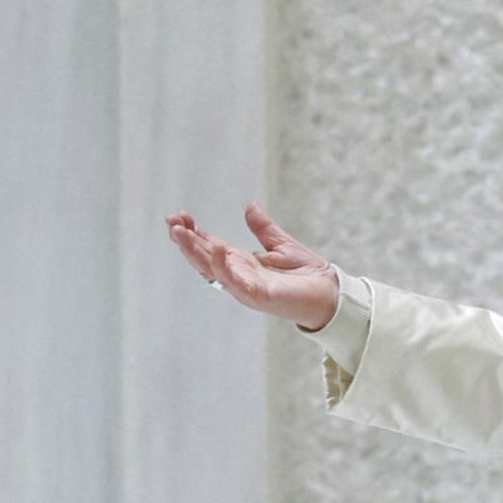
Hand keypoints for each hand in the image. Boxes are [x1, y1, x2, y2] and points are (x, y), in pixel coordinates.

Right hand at [165, 202, 340, 330]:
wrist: (330, 293)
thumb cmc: (307, 274)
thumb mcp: (281, 244)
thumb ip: (264, 228)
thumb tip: (250, 206)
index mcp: (241, 263)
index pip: (210, 247)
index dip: (193, 233)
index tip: (178, 216)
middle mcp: (238, 276)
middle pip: (204, 258)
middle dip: (186, 241)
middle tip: (171, 222)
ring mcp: (246, 287)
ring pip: (212, 270)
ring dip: (194, 252)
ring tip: (181, 232)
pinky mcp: (260, 296)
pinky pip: (236, 283)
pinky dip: (224, 268)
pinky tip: (216, 248)